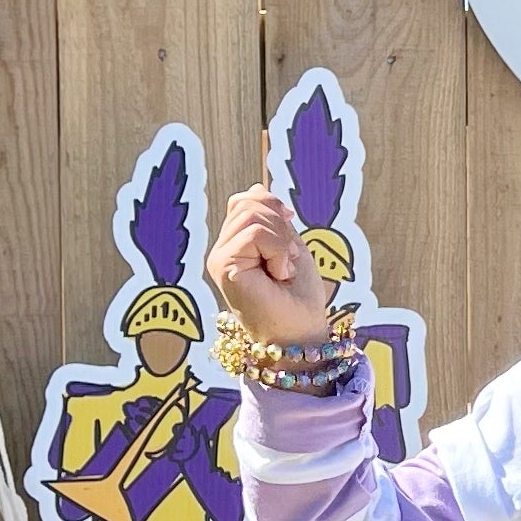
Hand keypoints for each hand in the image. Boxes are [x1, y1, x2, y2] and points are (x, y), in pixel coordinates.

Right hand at [205, 189, 332, 347]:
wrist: (301, 333)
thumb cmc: (299, 298)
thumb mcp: (289, 245)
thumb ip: (272, 219)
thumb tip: (256, 187)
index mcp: (236, 244)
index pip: (246, 200)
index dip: (273, 206)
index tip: (291, 234)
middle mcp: (222, 250)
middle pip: (248, 203)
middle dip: (281, 225)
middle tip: (290, 260)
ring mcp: (219, 258)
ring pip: (251, 214)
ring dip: (281, 241)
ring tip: (283, 270)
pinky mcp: (222, 267)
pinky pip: (254, 233)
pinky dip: (278, 251)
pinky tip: (278, 275)